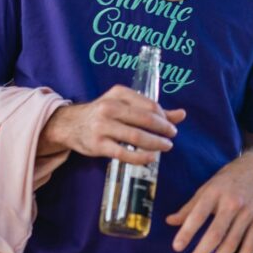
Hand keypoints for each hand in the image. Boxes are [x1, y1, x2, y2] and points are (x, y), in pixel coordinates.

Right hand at [39, 85, 184, 165]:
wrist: (70, 124)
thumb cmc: (104, 113)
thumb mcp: (125, 104)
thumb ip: (152, 109)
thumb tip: (182, 114)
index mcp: (119, 93)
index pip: (150, 105)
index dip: (164, 117)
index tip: (171, 125)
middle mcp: (109, 108)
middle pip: (145, 120)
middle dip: (163, 129)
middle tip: (172, 136)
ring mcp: (102, 127)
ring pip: (136, 137)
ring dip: (156, 143)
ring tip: (166, 147)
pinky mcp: (98, 145)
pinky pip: (124, 153)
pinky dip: (141, 157)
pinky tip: (151, 158)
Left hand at [166, 151, 252, 252]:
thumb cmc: (229, 178)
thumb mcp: (208, 186)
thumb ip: (190, 206)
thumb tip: (170, 222)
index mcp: (216, 192)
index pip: (199, 214)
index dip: (188, 231)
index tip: (177, 247)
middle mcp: (233, 203)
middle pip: (216, 233)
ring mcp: (248, 213)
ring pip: (232, 243)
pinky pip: (251, 245)